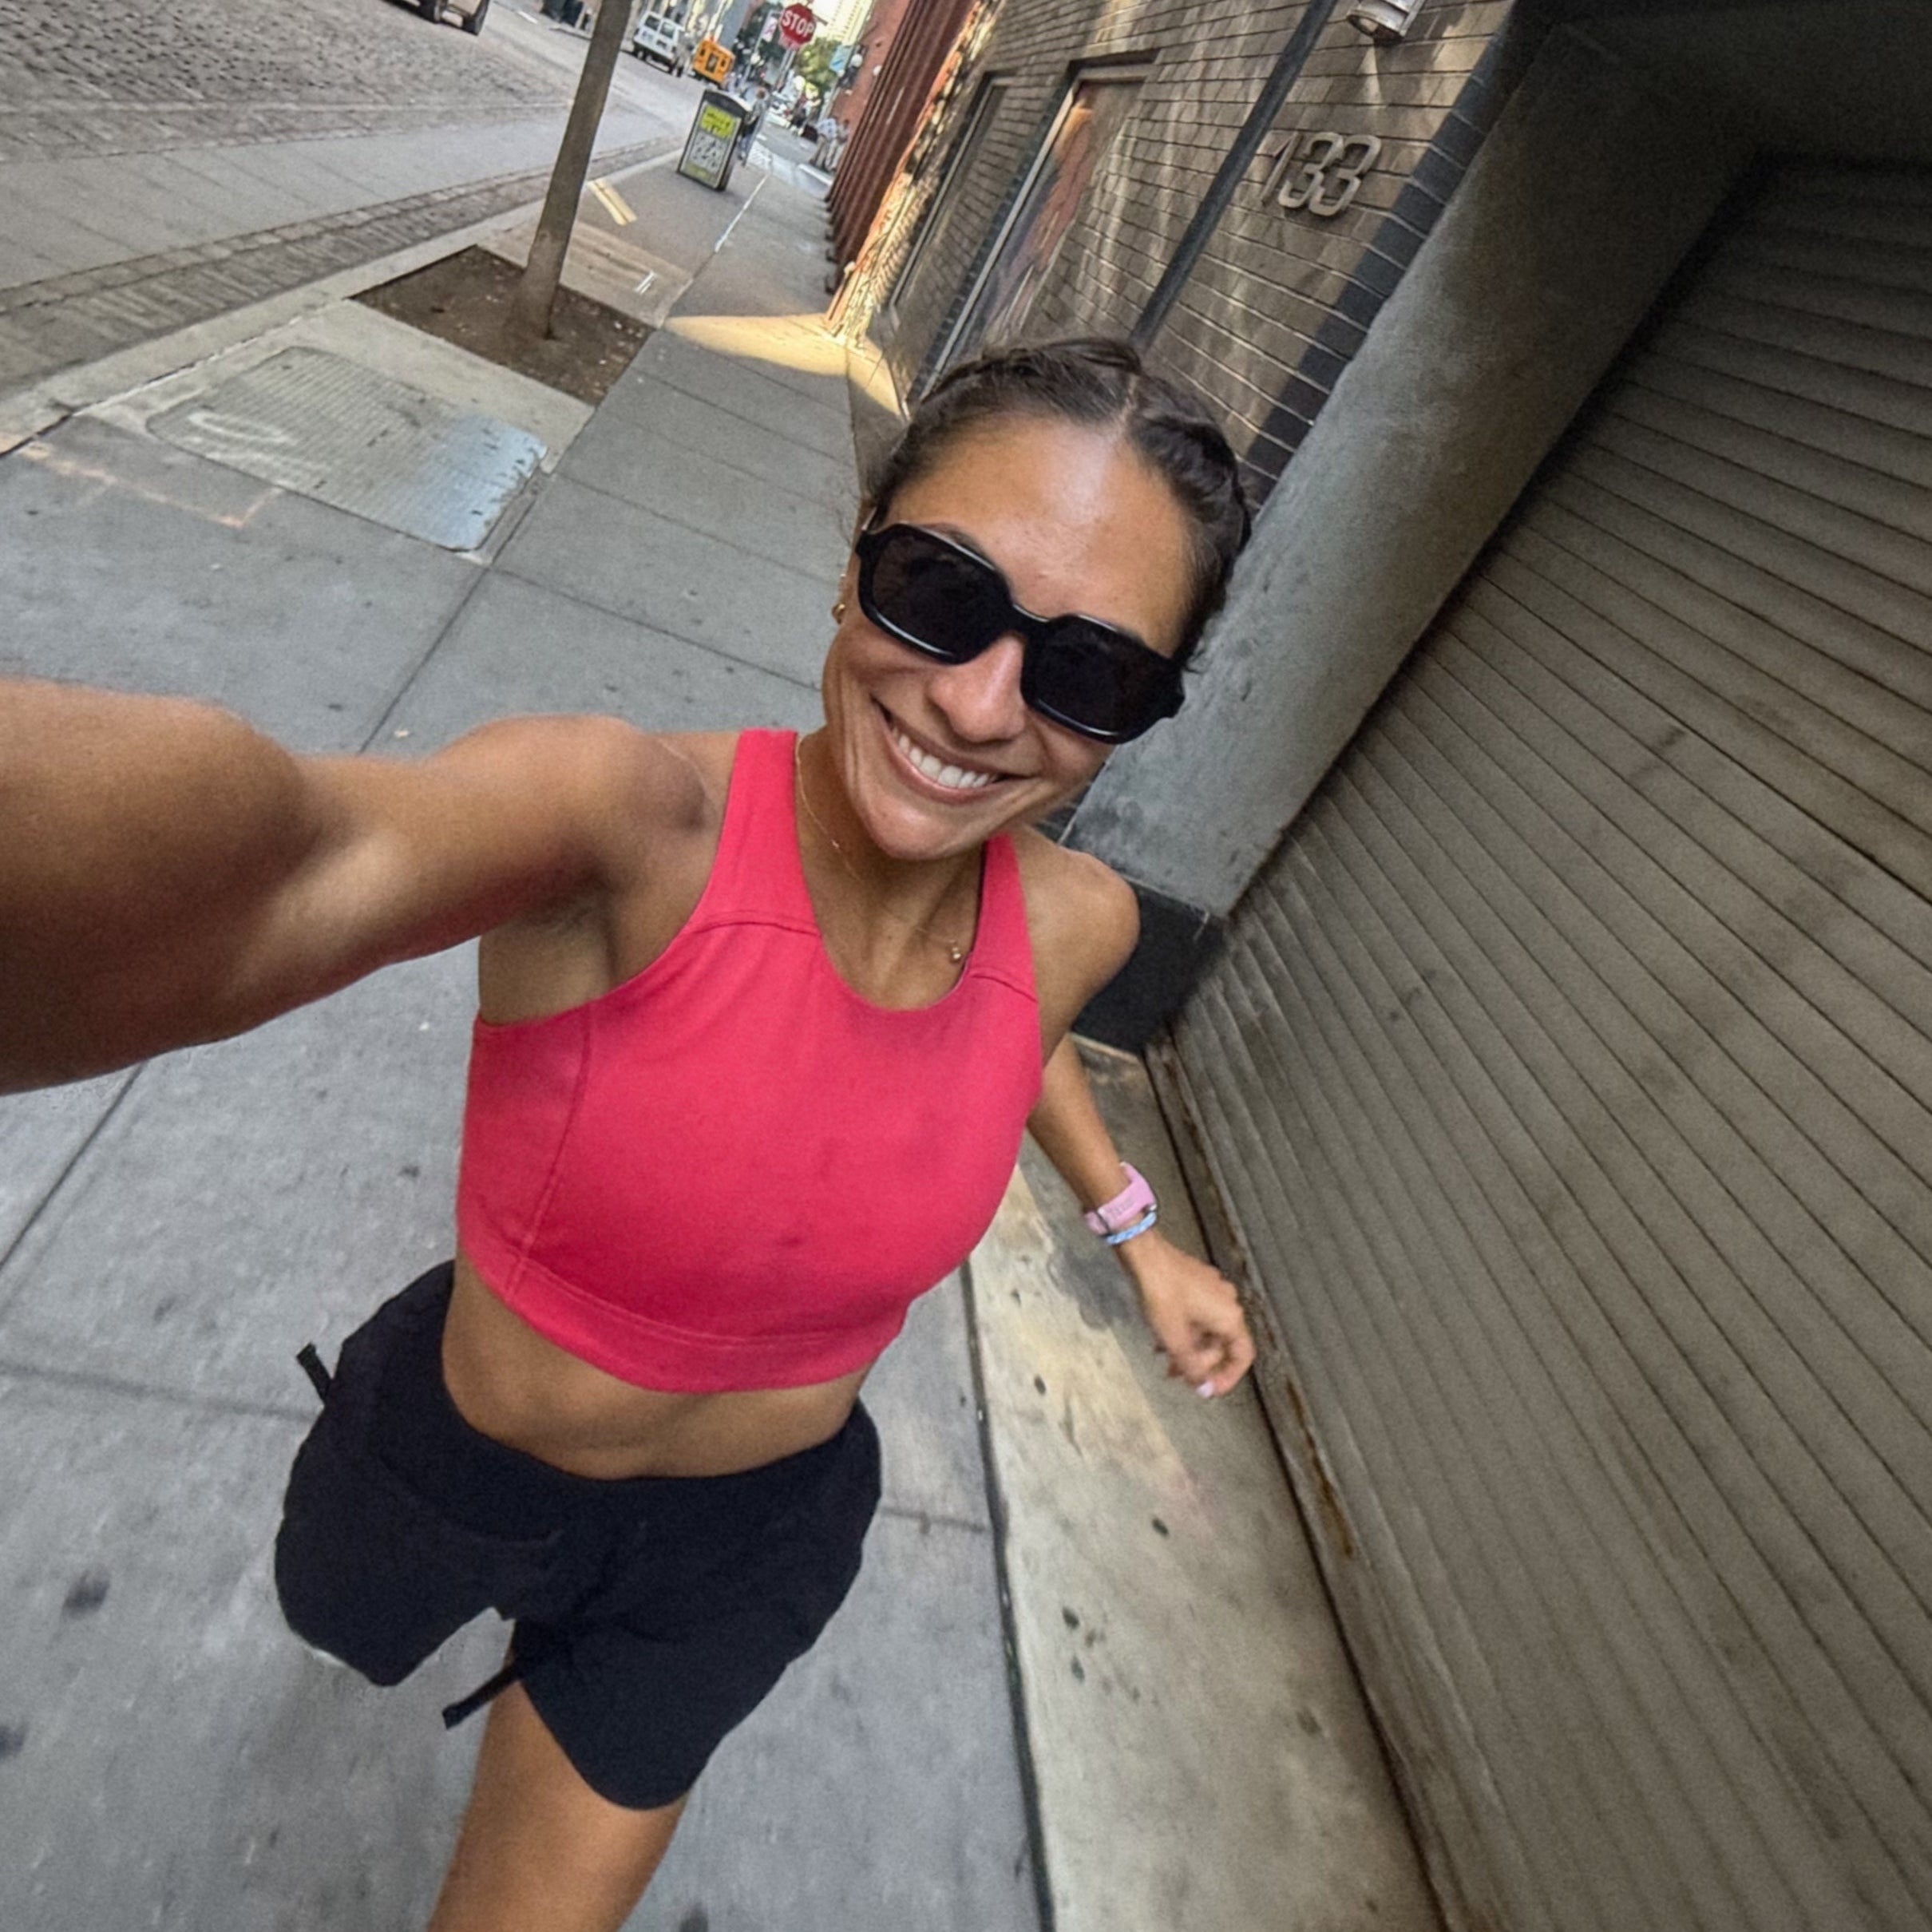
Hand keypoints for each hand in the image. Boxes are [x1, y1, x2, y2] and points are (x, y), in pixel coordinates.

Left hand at [1116, 1230, 1255, 1398]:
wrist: (1145, 1255)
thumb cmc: (1162, 1295)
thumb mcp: (1175, 1339)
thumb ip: (1192, 1368)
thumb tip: (1206, 1391)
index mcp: (1230, 1317)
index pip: (1242, 1356)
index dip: (1229, 1377)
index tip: (1210, 1390)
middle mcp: (1228, 1303)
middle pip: (1222, 1344)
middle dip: (1201, 1364)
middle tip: (1177, 1376)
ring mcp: (1214, 1290)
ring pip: (1207, 1330)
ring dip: (1190, 1349)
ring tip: (1165, 1360)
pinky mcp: (1198, 1282)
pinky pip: (1198, 1315)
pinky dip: (1185, 1331)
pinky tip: (1162, 1338)